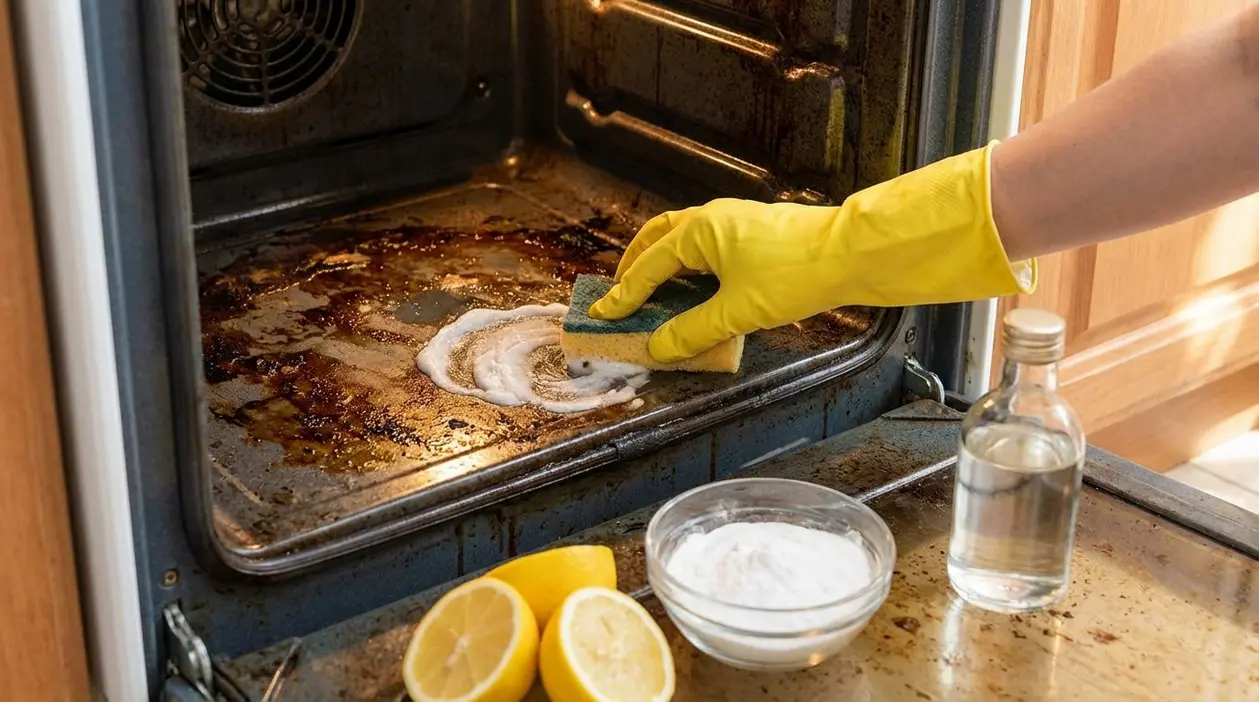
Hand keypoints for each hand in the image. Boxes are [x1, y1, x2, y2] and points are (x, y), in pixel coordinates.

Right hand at [590, 145, 1035, 362]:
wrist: (851, 254)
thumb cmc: (795, 274)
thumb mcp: (737, 312)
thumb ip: (692, 331)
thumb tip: (658, 349)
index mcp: (699, 231)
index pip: (648, 267)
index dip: (624, 295)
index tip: (603, 314)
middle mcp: (712, 220)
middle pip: (658, 240)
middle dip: (636, 267)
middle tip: (620, 295)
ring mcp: (734, 223)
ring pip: (684, 242)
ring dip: (663, 266)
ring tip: (652, 294)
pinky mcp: (754, 235)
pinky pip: (707, 249)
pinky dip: (690, 268)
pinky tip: (696, 291)